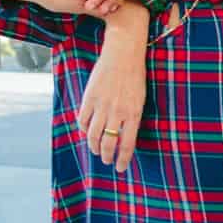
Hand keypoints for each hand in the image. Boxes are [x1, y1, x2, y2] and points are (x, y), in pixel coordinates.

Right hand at [78, 7, 149, 171]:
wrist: (123, 53)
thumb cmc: (135, 76)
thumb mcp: (140, 99)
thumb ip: (132, 117)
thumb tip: (124, 135)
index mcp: (134, 114)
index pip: (127, 144)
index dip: (123, 159)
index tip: (121, 168)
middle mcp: (117, 112)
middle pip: (108, 143)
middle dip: (107, 156)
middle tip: (107, 161)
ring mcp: (102, 105)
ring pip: (93, 135)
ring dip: (93, 146)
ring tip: (96, 151)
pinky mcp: (89, 97)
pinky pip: (82, 120)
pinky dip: (83, 129)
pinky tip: (86, 133)